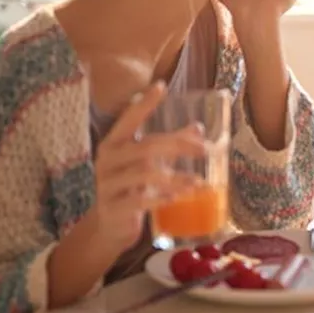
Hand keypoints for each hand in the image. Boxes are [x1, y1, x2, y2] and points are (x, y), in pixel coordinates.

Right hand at [91, 82, 206, 248]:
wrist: (110, 226)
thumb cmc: (131, 188)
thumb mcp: (148, 163)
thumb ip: (169, 145)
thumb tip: (198, 127)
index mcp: (114, 144)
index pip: (128, 119)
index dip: (144, 104)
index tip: (161, 86)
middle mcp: (107, 160)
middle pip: (146, 147)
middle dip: (179, 146)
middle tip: (206, 150)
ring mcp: (107, 184)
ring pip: (144, 174)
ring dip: (175, 178)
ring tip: (198, 182)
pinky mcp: (113, 207)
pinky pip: (138, 201)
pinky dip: (160, 199)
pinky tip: (177, 199)